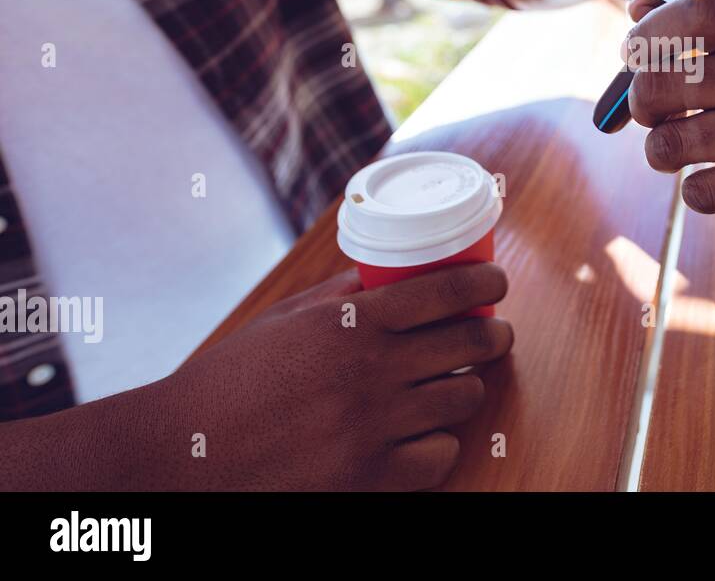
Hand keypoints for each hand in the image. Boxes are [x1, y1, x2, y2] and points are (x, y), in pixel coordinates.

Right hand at [156, 264, 511, 489]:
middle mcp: (371, 372)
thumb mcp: (286, 320)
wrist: (182, 454)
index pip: (446, 292)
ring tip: (456, 383)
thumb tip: (393, 272)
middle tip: (494, 334)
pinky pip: (440, 456)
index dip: (485, 283)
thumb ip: (344, 295)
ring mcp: (374, 428)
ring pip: (463, 399)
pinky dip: (438, 444)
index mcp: (350, 324)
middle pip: (469, 344)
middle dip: (492, 335)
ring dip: (465, 388)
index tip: (498, 282)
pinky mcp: (370, 479)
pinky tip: (425, 433)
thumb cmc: (232, 380)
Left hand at [624, 0, 714, 214]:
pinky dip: (696, 189)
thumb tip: (642, 11)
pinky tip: (714, 176)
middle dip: (641, 99)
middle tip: (654, 106)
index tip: (638, 51)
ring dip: (661, 148)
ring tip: (679, 144)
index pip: (688, 16)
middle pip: (659, 85)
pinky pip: (698, 194)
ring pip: (666, 146)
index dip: (647, 33)